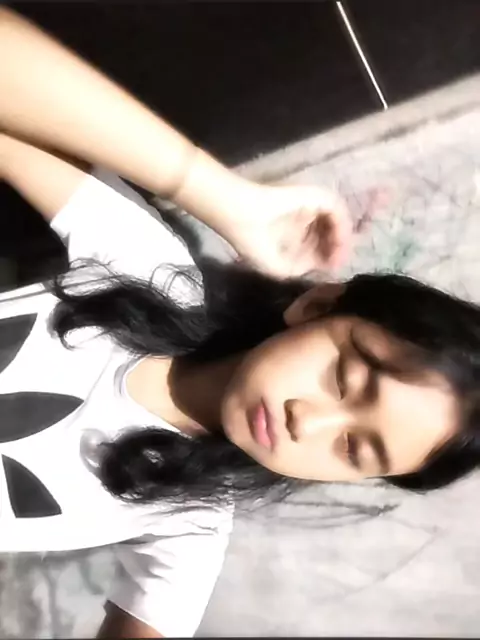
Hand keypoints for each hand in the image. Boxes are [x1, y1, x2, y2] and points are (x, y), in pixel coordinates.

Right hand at [224, 182, 351, 277]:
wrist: (242, 217)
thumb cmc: (252, 240)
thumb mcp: (276, 266)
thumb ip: (298, 269)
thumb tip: (317, 266)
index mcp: (294, 229)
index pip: (319, 243)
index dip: (326, 258)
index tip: (330, 271)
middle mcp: (305, 216)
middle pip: (330, 234)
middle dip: (336, 251)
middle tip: (337, 265)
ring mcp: (312, 205)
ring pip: (337, 223)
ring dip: (342, 241)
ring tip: (339, 258)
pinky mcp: (317, 196)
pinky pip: (338, 212)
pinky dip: (341, 229)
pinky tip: (338, 245)